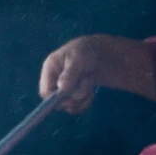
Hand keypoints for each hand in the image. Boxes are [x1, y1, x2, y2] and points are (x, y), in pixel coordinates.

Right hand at [39, 34, 155, 112]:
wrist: (110, 52)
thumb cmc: (95, 50)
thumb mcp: (83, 59)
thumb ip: (71, 75)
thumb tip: (61, 90)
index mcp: (51, 65)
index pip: (45, 90)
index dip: (55, 98)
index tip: (70, 102)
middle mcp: (54, 76)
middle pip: (55, 99)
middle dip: (72, 99)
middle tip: (86, 92)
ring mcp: (64, 85)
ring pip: (66, 103)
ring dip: (80, 100)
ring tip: (90, 89)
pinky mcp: (74, 90)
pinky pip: (75, 104)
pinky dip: (84, 102)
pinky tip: (92, 93)